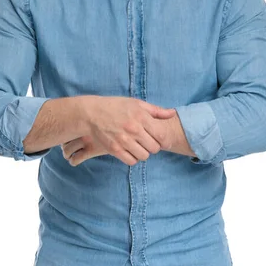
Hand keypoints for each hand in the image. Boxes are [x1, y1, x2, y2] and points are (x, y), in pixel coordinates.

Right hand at [61, 96, 176, 166]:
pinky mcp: (114, 149)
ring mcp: (123, 140)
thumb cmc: (116, 106)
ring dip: (143, 153)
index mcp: (141, 117)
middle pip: (154, 148)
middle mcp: (133, 129)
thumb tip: (172, 114)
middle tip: (148, 142)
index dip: (165, 140)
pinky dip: (133, 158)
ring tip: (138, 146)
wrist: (92, 113)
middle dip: (154, 146)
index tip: (162, 140)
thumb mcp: (137, 104)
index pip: (162, 136)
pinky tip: (130, 151)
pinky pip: (131, 161)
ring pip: (144, 156)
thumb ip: (156, 110)